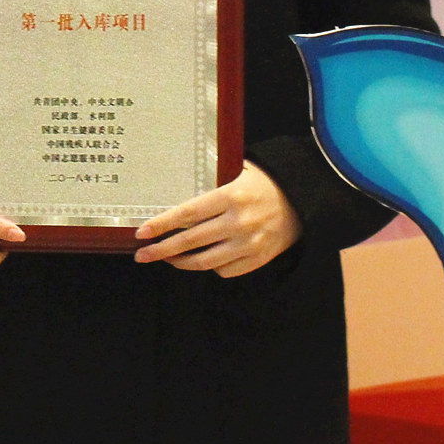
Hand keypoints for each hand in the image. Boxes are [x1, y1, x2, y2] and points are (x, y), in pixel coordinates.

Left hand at [133, 162, 301, 275]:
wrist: (301, 200)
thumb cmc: (263, 183)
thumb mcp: (237, 173)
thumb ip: (210, 184)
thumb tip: (175, 196)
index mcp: (230, 196)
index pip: (187, 214)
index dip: (162, 225)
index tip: (142, 233)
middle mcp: (238, 222)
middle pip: (190, 241)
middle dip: (161, 250)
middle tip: (142, 255)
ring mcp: (249, 244)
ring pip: (205, 262)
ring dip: (181, 262)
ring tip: (168, 257)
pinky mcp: (258, 259)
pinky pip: (225, 271)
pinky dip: (210, 267)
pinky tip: (203, 258)